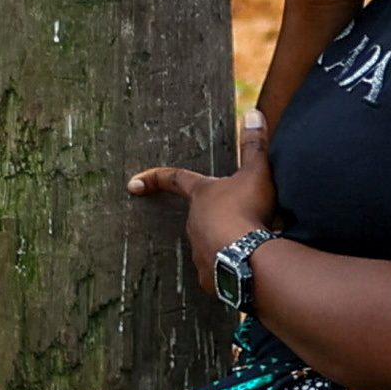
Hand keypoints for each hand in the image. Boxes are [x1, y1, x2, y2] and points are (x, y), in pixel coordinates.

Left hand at [126, 118, 280, 297]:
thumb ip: (254, 145)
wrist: (249, 258)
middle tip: (243, 219)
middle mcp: (194, 223)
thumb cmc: (248, 211)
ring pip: (210, 245)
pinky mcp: (208, 278)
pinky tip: (248, 268)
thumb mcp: (257, 173)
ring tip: (252, 246)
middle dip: (218, 219)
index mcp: (202, 196)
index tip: (133, 182)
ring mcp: (198, 251)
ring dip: (227, 244)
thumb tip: (253, 112)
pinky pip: (218, 271)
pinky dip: (230, 268)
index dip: (155, 178)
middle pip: (200, 217)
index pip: (175, 180)